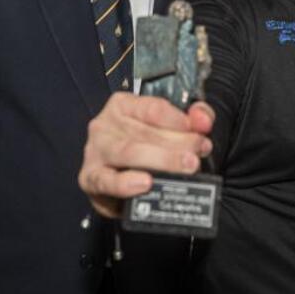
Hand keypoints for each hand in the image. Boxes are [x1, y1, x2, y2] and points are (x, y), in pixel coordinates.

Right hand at [78, 93, 213, 217]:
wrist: (120, 187)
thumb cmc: (146, 152)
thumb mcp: (170, 131)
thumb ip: (192, 119)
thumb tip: (203, 119)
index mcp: (123, 106)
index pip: (154, 108)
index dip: (181, 121)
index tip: (201, 133)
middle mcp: (105, 125)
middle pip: (144, 132)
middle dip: (178, 144)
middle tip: (198, 155)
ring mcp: (95, 152)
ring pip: (129, 152)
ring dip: (162, 160)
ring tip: (185, 167)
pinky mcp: (91, 179)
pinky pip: (106, 180)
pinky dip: (126, 183)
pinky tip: (145, 183)